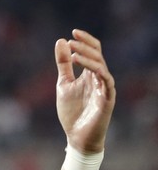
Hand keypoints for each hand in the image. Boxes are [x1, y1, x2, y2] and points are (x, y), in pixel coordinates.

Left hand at [55, 29, 115, 153]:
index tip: (72, 32)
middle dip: (85, 47)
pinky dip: (98, 73)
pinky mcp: (107, 100)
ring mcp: (104, 88)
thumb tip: (61, 41)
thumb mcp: (64, 83)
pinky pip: (107, 82)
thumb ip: (64, 64)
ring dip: (89, 58)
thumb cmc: (73, 111)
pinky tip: (88, 67)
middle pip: (98, 56)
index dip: (85, 41)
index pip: (92, 51)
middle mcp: (99, 78)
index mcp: (90, 74)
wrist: (77, 136)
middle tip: (72, 41)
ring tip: (75, 53)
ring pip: (102, 67)